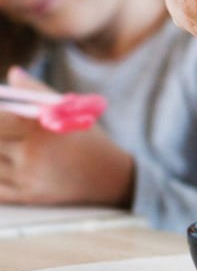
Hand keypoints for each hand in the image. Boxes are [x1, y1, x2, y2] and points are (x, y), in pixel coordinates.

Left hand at [0, 69, 134, 205]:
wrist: (112, 178)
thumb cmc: (87, 139)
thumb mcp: (70, 111)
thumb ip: (36, 91)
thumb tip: (13, 73)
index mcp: (43, 126)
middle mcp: (34, 153)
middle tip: (1, 134)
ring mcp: (29, 177)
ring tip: (4, 148)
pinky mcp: (28, 196)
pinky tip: (4, 167)